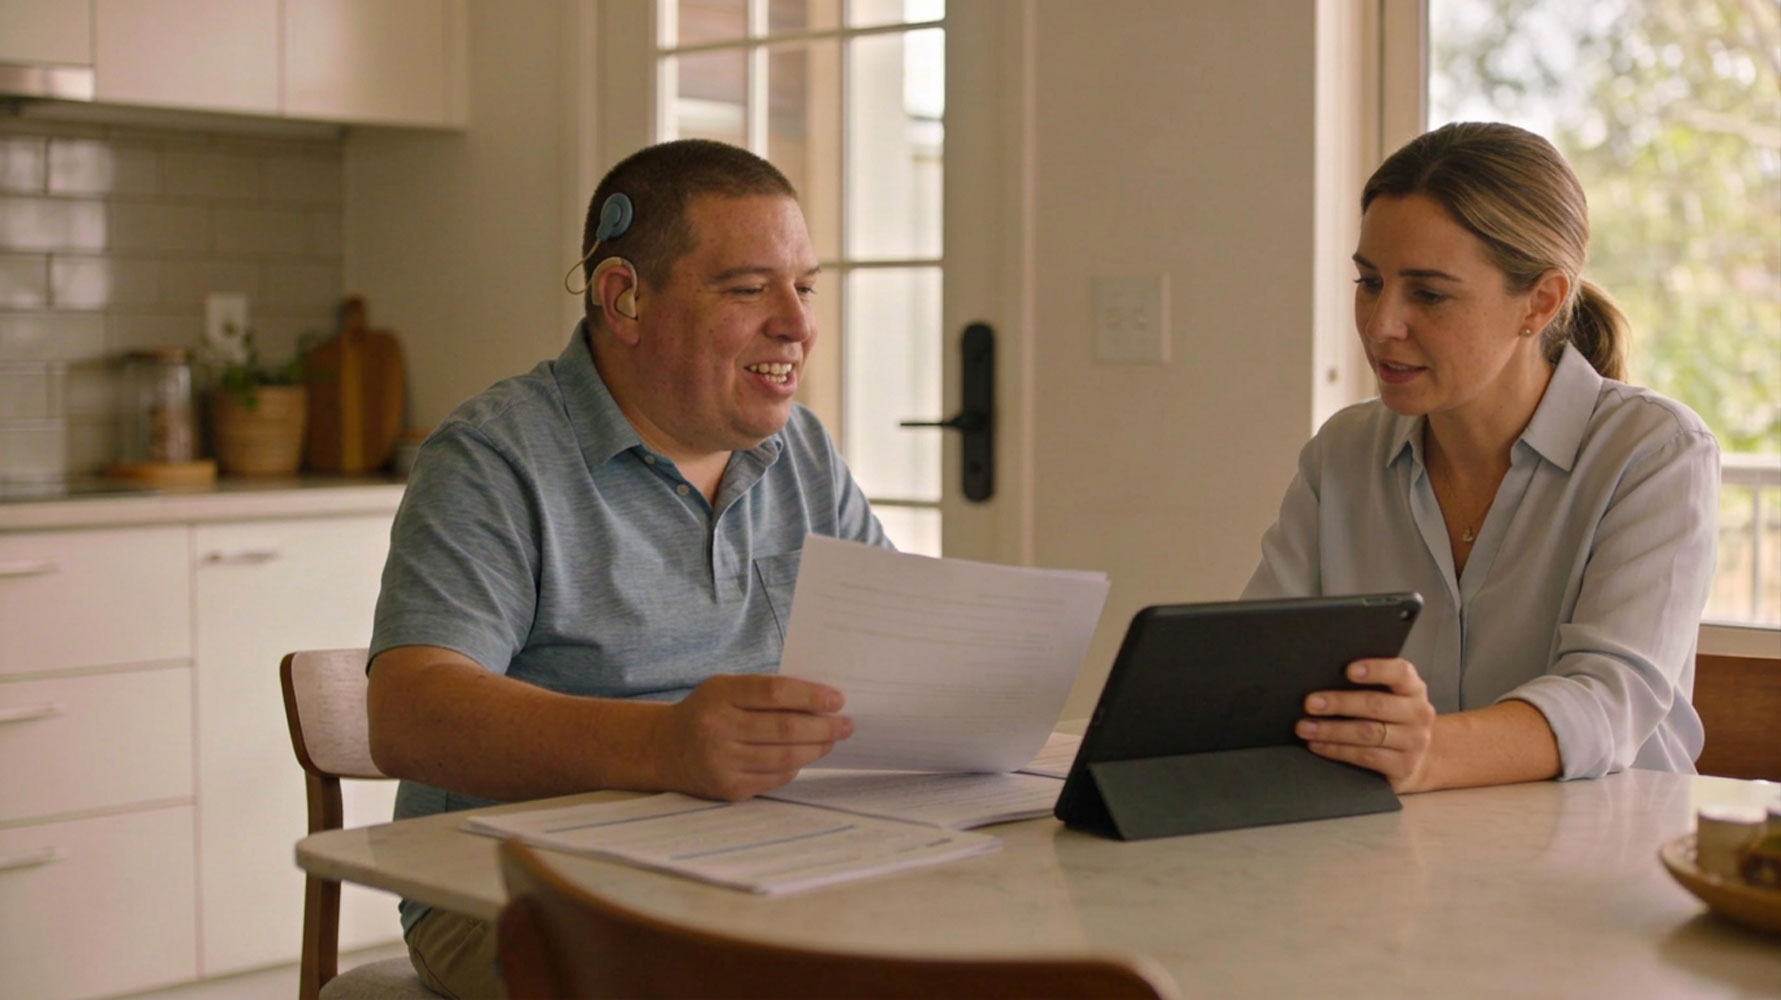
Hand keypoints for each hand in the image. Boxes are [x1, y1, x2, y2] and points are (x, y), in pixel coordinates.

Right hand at [653, 674, 851, 800]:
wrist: (663, 749)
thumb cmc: (706, 712)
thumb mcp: (725, 689)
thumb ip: (764, 692)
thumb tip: (820, 701)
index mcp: (719, 695)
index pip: (774, 692)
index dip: (810, 695)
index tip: (837, 699)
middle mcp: (717, 729)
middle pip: (784, 729)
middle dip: (823, 727)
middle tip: (846, 724)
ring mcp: (722, 762)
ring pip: (783, 758)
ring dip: (816, 749)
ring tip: (832, 740)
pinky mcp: (728, 789)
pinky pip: (774, 779)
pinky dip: (796, 767)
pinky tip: (806, 757)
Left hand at [1296, 658, 1436, 792]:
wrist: (1419, 759)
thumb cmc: (1391, 719)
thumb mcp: (1389, 697)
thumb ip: (1367, 685)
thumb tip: (1322, 677)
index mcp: (1413, 689)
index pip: (1400, 672)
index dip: (1375, 669)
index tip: (1348, 670)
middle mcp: (1418, 714)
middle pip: (1376, 705)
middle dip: (1339, 703)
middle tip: (1309, 703)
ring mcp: (1414, 742)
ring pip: (1368, 733)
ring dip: (1331, 730)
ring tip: (1305, 727)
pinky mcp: (1404, 767)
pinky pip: (1365, 756)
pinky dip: (1336, 750)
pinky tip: (1317, 745)